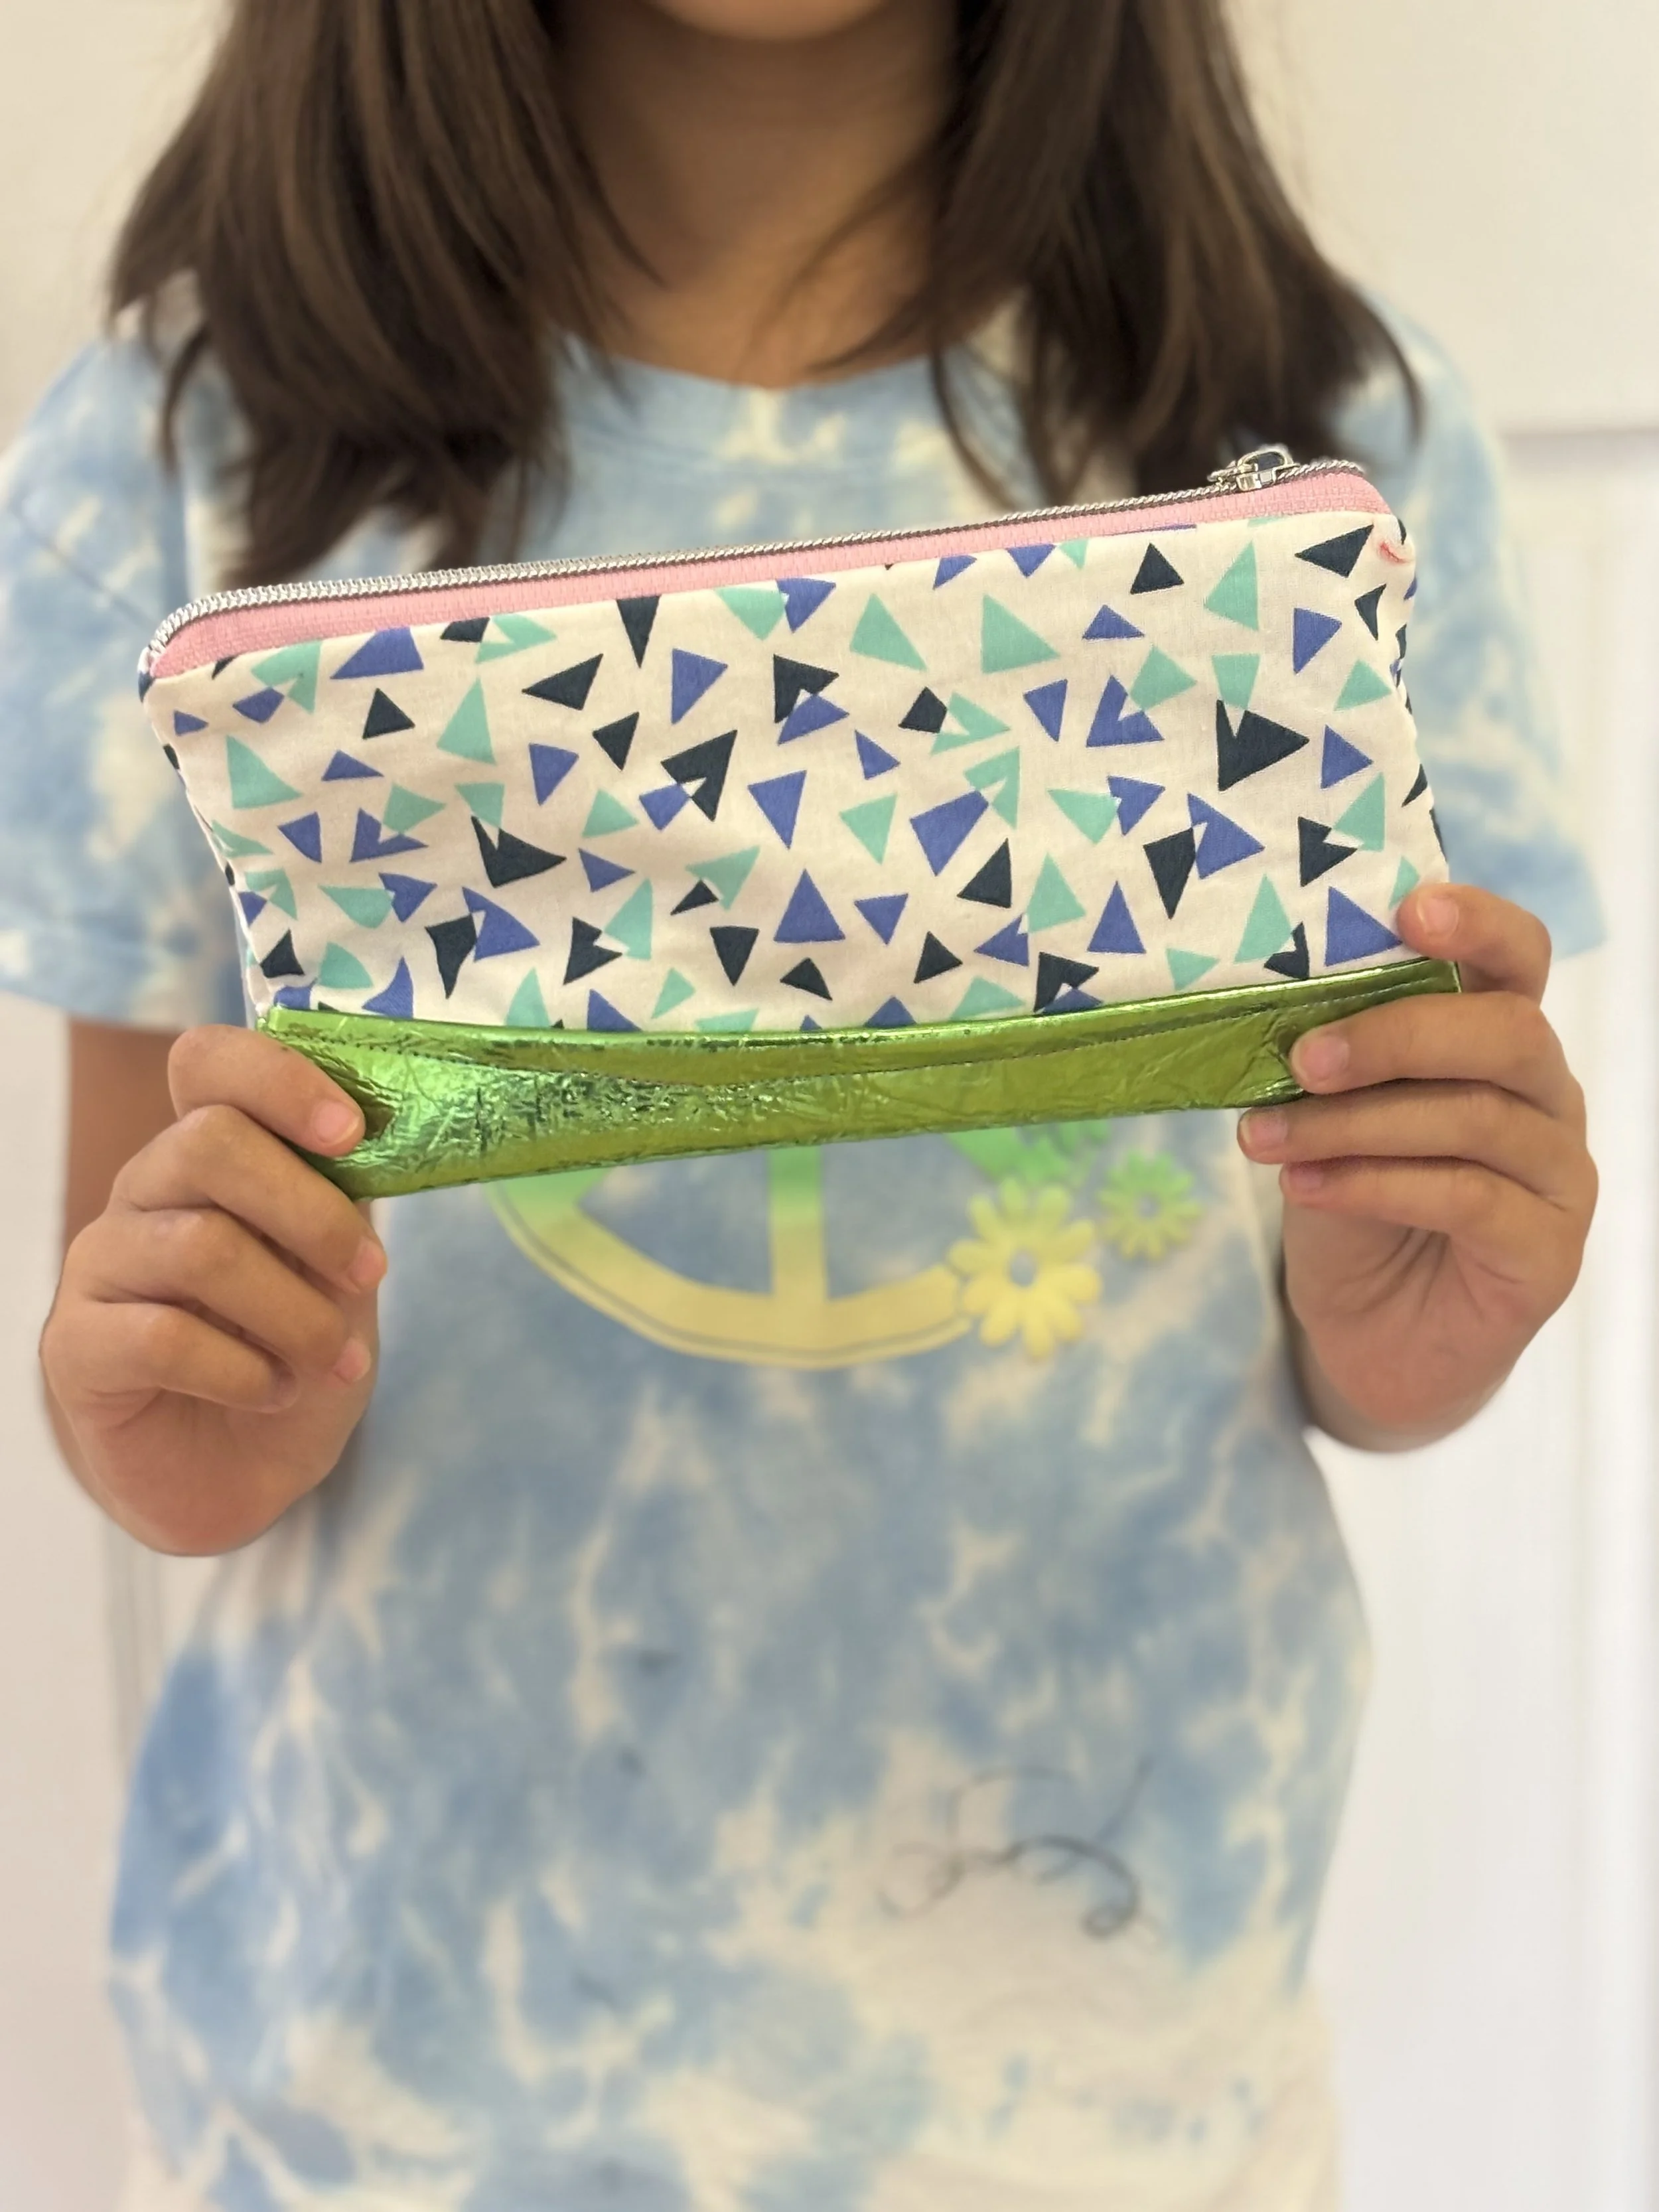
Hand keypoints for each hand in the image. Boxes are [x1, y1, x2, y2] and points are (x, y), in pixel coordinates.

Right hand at [40, 1028, 383, 1552]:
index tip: (353, 1131)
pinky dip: (243, 1371)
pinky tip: (273, 1394)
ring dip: (294, 1313)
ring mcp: (101, 1265)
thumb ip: (346, 1197)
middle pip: (210, 1144)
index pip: (209, 1063)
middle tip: (370, 1276)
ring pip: (200, 1247)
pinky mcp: (76, 1347)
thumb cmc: (294, 1353)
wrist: (243, 1474)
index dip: (280, 1080)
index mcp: (209, 1153)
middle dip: (313, 1214)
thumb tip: (385, 1139)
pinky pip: (162, 1337)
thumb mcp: (341, 1268)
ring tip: (331, 1361)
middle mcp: (144, 1192)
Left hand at [1237, 885, 1596, 1446]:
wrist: (1370, 1335)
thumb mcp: (1325, 1118)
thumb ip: (1325, 1063)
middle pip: (1508, 1034)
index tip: (1409, 911)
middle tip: (1305, 1057)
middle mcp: (1546, 1098)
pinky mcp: (1547, 1252)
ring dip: (1356, 1124)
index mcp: (1498, 1041)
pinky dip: (1374, 1184)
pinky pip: (1468, 1198)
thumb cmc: (1351, 1204)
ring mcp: (1558, 1176)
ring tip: (1266, 1138)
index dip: (1478, 925)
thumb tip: (1265, 1005)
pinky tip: (1306, 1186)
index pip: (1520, 959)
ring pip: (1474, 1120)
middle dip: (1399, 1035)